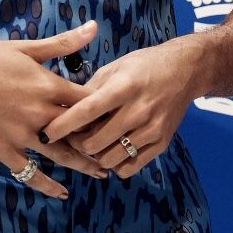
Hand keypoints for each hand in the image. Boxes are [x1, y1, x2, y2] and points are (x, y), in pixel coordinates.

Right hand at [0, 20, 110, 198]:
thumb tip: (94, 28)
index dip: (106, 110)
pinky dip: (46, 184)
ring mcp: (21, 135)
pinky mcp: (3, 149)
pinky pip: (28, 172)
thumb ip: (63, 43)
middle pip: (80, 132)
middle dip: (101, 142)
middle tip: (120, 150)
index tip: (119, 116)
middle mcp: (39, 113)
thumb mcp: (26, 47)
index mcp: (48, 86)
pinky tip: (62, 193)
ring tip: (102, 173)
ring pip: (60, 155)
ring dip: (83, 165)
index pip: (88, 101)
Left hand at [38, 39, 198, 178]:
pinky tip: (113, 151)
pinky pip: (130, 167)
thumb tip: (65, 107)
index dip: (64, 125)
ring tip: (94, 143)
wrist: (187, 70)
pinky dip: (116, 164)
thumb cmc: (145, 65)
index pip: (87, 111)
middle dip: (77, 144)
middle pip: (96, 142)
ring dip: (96, 156)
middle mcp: (139, 111)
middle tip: (73, 137)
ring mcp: (152, 130)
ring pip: (110, 159)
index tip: (46, 133)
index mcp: (124, 87)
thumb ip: (92, 89)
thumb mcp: (116, 67)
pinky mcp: (162, 143)